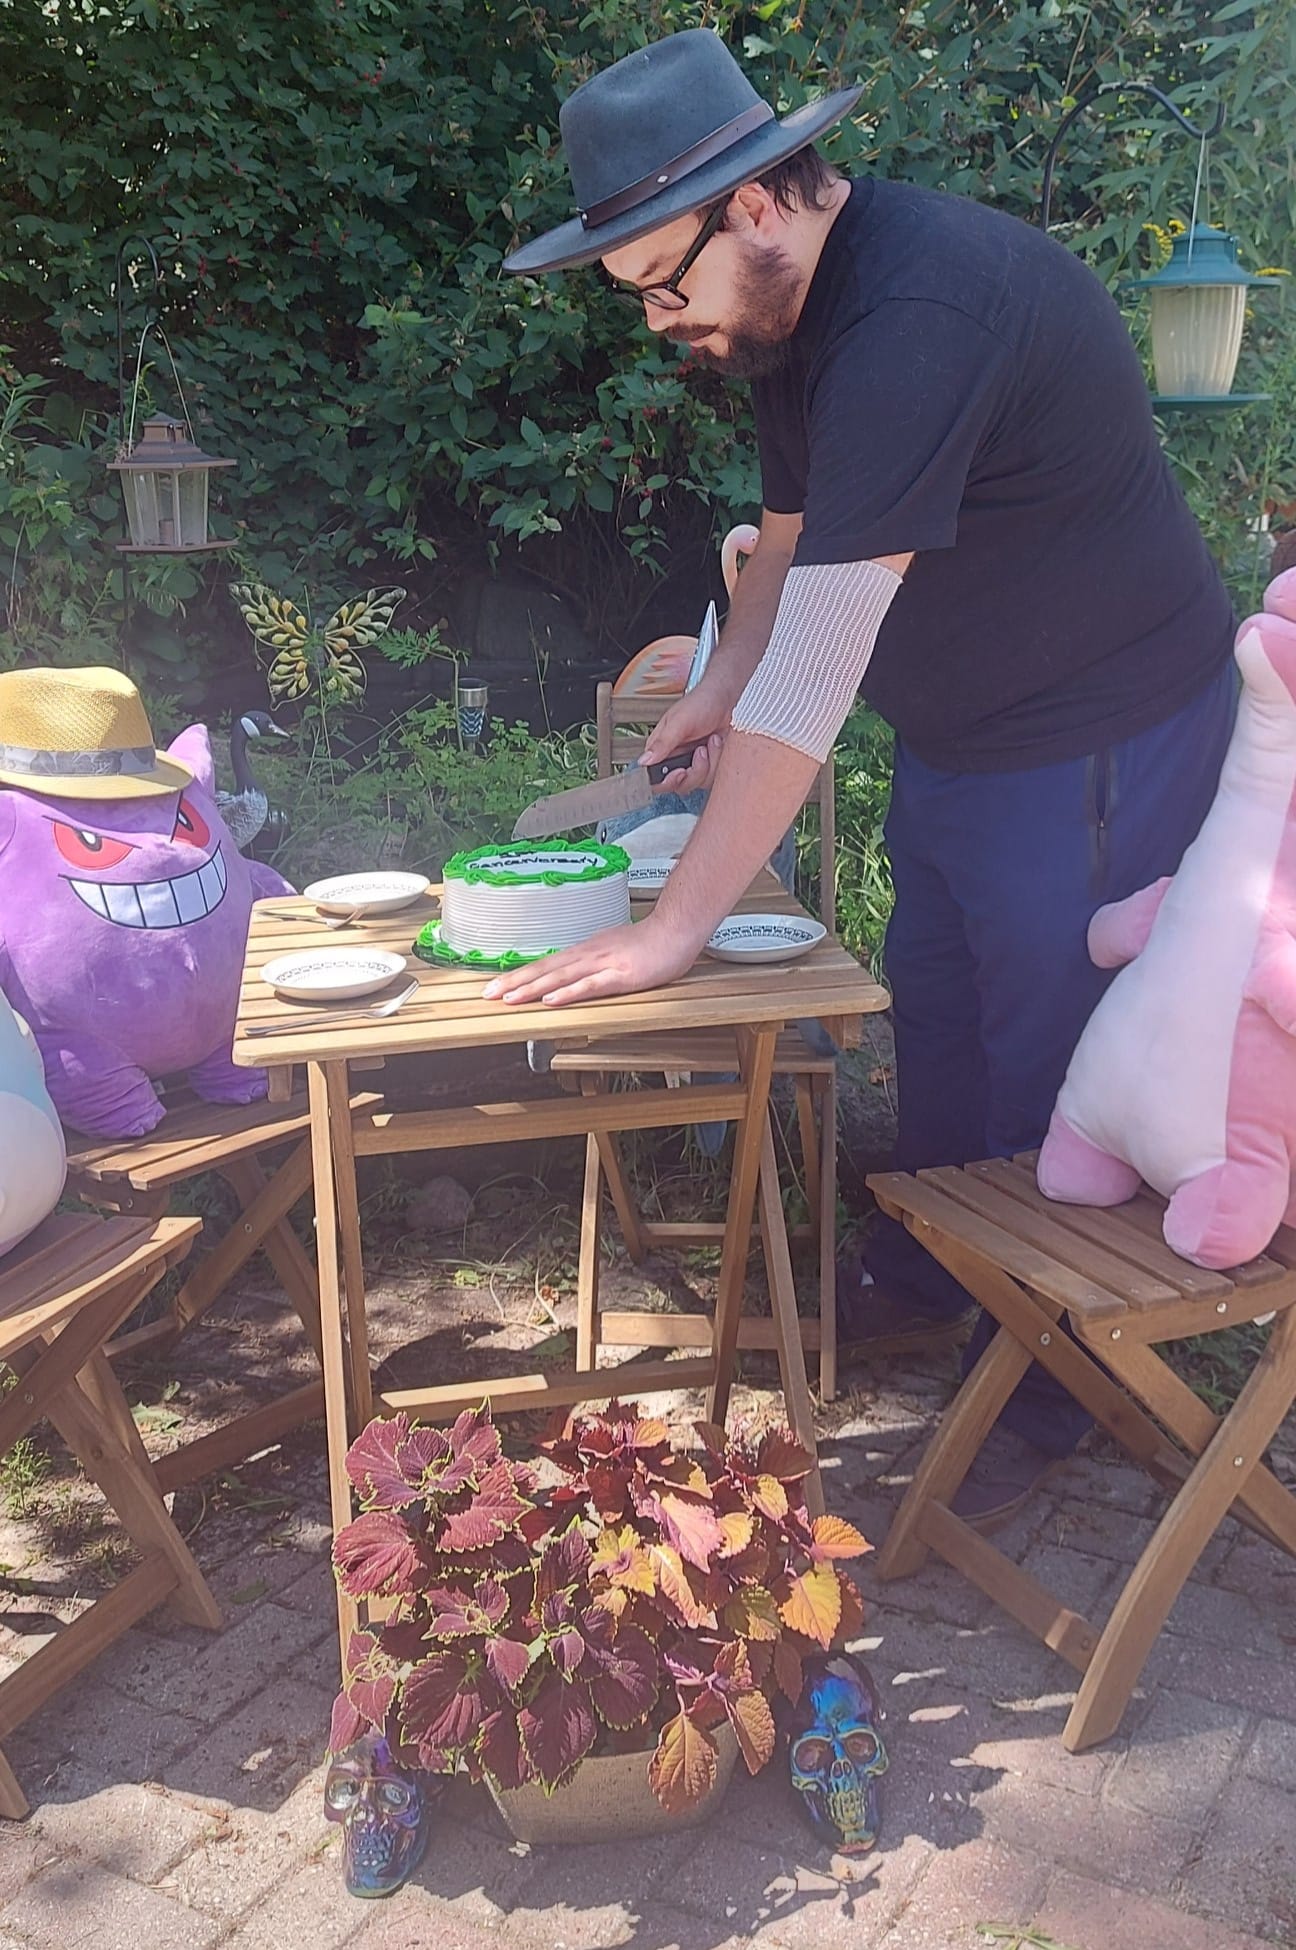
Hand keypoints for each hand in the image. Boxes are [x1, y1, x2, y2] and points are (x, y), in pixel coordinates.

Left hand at [482, 917, 698, 1007]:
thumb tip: (572, 974)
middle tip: (487, 994)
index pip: (545, 964)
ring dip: (533, 988)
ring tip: (510, 998)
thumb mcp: (613, 951)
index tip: (496, 985)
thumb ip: (592, 964)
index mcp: (585, 951)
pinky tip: (552, 999)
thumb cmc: (650, 942)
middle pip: (545, 969)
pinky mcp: (621, 976)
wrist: (676, 929)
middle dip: (515, 982)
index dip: (519, 976)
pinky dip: (569, 992)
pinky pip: (591, 985)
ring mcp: (603, 965)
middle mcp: (588, 955)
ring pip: (561, 977)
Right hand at [641, 682, 732, 794]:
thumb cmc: (701, 703)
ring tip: (711, 741)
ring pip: (698, 782)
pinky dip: (719, 760)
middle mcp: (676, 759)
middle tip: (700, 751)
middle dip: (694, 771)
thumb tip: (644, 761)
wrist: (728, 698)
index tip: (680, 773)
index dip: (666, 782)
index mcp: (661, 749)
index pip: (654, 778)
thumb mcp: (679, 721)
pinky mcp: (711, 766)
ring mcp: (694, 764)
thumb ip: (662, 743)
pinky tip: (718, 743)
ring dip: (709, 762)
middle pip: (679, 785)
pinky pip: (714, 777)